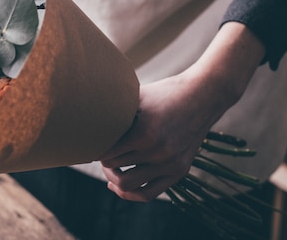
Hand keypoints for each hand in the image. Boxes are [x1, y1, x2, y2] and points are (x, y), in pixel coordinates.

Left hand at [100, 22, 264, 201]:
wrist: (204, 96)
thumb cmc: (165, 92)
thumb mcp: (137, 96)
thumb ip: (114, 108)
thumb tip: (83, 111)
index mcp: (144, 133)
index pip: (106, 153)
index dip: (94, 149)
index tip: (89, 142)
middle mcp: (157, 152)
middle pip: (115, 168)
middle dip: (103, 162)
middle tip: (99, 151)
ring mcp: (170, 164)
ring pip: (129, 185)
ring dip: (113, 178)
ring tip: (110, 167)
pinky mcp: (179, 171)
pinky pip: (149, 194)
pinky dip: (131, 193)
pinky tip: (118, 186)